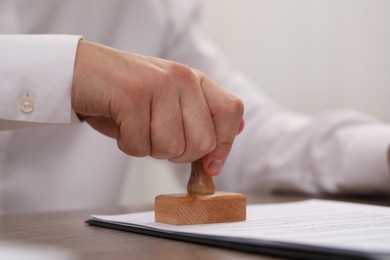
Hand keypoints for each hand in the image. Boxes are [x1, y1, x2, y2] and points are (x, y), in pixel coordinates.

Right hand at [72, 40, 243, 175]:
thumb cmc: (127, 94)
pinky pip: (140, 146)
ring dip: (150, 149)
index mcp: (195, 80)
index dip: (224, 145)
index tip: (209, 165)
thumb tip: (238, 130)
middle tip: (157, 139)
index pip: (231, 111)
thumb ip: (203, 116)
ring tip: (136, 127)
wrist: (81, 71)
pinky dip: (128, 145)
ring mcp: (158, 84)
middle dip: (179, 155)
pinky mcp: (132, 96)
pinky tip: (120, 124)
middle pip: (203, 142)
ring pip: (171, 147)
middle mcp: (182, 78)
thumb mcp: (170, 101)